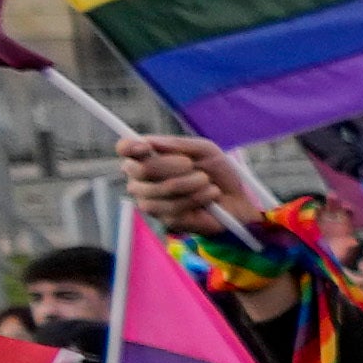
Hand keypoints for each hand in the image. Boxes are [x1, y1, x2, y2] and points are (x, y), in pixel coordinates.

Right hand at [115, 133, 258, 239]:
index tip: (145, 147)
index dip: (129, 147)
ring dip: (190, 183)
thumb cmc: (217, 172)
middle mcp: (142, 181)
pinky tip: (209, 196)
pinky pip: (174, 207)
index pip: (125, 149)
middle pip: (139, 170)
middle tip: (191, 165)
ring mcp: (151, 202)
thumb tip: (150, 141)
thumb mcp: (204, 150)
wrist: (237, 201)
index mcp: (147, 159)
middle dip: (168, 165)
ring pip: (159, 189)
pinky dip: (197, 198)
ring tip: (207, 182)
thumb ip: (178, 144)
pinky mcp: (166, 220)